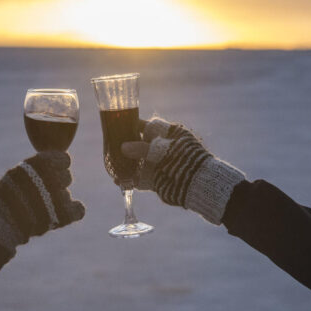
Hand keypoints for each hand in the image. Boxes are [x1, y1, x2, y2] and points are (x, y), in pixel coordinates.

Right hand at [0, 151, 84, 255]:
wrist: (1, 222)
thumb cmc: (4, 198)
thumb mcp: (15, 175)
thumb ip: (35, 168)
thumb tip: (51, 162)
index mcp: (42, 163)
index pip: (65, 159)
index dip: (58, 167)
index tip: (50, 175)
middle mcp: (53, 176)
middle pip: (67, 177)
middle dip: (56, 185)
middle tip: (42, 195)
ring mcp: (60, 195)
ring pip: (67, 194)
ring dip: (58, 201)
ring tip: (41, 209)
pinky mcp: (65, 214)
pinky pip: (79, 210)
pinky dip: (73, 213)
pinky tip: (61, 216)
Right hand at [121, 117, 244, 223]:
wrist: (198, 185)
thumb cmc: (184, 160)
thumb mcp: (162, 151)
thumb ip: (142, 148)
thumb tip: (122, 147)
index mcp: (170, 134)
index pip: (149, 126)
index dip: (134, 125)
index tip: (120, 125)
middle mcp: (164, 148)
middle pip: (140, 144)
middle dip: (126, 146)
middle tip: (111, 145)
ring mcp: (160, 164)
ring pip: (138, 162)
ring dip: (125, 164)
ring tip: (112, 165)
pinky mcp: (157, 179)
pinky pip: (140, 178)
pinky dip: (130, 179)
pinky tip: (119, 180)